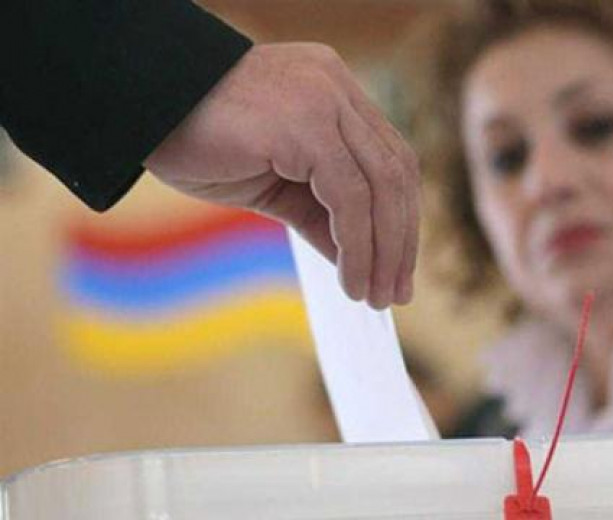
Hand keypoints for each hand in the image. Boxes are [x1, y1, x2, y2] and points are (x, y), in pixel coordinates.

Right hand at [144, 43, 419, 308]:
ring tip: (373, 295)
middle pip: (396, 171)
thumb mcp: (275, 186)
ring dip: (384, 250)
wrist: (137, 110)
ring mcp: (323, 99)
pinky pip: (350, 196)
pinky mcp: (306, 123)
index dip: (403, 216)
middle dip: (401, 239)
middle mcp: (335, 87)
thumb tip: (363, 263)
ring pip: (381, 185)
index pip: (390, 158)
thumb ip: (323, 215)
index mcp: (333, 91)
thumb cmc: (199, 142)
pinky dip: (358, 245)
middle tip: (394, 292)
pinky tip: (351, 280)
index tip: (398, 266)